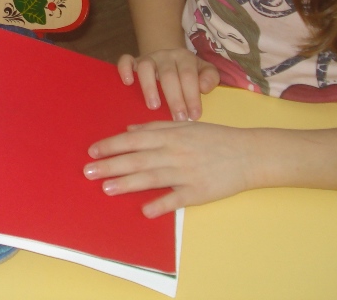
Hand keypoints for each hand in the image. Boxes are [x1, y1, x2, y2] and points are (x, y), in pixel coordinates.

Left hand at [84, 121, 255, 217]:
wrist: (248, 153)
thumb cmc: (214, 138)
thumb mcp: (185, 125)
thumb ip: (156, 128)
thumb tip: (129, 130)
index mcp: (171, 135)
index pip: (134, 139)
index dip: (112, 145)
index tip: (93, 151)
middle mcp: (175, 152)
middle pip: (137, 159)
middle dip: (111, 165)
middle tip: (88, 171)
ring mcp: (186, 172)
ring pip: (152, 178)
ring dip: (128, 183)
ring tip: (106, 188)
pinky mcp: (198, 191)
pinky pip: (176, 199)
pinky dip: (161, 204)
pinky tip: (144, 210)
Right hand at [118, 48, 218, 121]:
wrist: (170, 59)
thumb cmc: (188, 73)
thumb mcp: (204, 71)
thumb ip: (210, 78)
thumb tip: (203, 88)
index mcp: (185, 58)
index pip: (189, 76)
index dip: (192, 96)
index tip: (194, 116)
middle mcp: (166, 55)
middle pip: (169, 75)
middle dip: (174, 98)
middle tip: (178, 117)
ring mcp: (148, 57)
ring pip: (146, 67)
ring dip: (149, 87)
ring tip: (154, 106)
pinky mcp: (134, 61)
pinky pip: (126, 60)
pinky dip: (125, 69)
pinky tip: (127, 83)